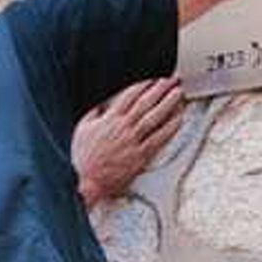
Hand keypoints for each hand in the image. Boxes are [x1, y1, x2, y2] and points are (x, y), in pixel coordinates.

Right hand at [73, 76, 187, 206]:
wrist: (88, 181)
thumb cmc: (84, 159)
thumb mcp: (83, 130)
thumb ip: (94, 114)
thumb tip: (103, 106)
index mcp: (110, 119)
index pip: (130, 95)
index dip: (143, 85)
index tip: (152, 80)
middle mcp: (124, 128)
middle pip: (146, 103)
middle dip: (160, 89)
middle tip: (171, 81)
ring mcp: (134, 141)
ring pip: (155, 118)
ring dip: (169, 104)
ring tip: (178, 94)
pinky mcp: (141, 156)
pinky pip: (159, 139)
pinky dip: (170, 128)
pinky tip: (179, 119)